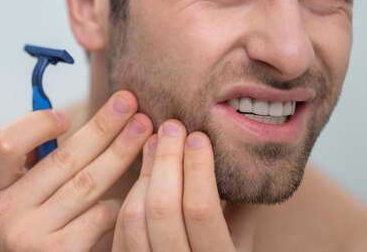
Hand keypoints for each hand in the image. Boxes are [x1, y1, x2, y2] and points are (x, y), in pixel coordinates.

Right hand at [0, 91, 152, 251]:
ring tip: (143, 131)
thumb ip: (31, 165)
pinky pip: (100, 216)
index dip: (38, 124)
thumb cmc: (23, 232)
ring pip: (88, 183)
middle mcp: (4, 214)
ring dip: (121, 153)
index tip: (67, 115)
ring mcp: (30, 238)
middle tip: (128, 103)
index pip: (6, 144)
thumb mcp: (11, 199)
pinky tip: (136, 186)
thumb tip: (67, 119)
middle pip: (62, 159)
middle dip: (102, 126)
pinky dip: (120, 199)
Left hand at [113, 120, 258, 250]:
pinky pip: (120, 229)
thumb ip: (242, 209)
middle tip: (171, 126)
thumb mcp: (241, 245)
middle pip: (161, 209)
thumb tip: (245, 156)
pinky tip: (142, 172)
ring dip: (143, 173)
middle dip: (165, 160)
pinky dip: (130, 195)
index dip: (197, 168)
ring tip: (154, 141)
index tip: (198, 136)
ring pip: (134, 216)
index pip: (200, 210)